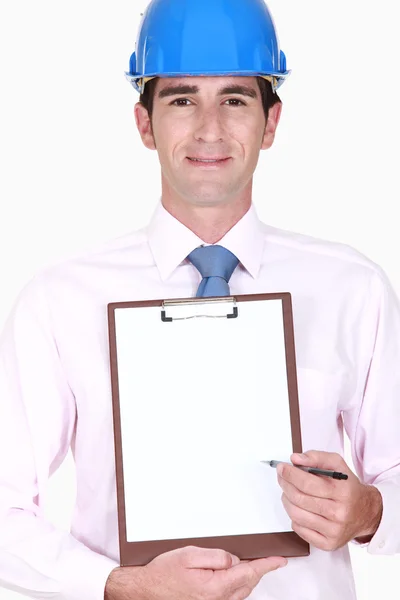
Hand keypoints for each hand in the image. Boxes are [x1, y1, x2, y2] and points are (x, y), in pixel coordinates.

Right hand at [104, 545, 286, 599]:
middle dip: (256, 569)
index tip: (280, 560)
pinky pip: (232, 597)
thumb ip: (216, 556)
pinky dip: (236, 585)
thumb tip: (234, 559)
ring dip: (246, 577)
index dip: (267, 566)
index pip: (249, 574)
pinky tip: (230, 575)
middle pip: (248, 583)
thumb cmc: (163, 572)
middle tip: (261, 554)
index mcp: (215, 588)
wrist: (145, 590)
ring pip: (241, 591)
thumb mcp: (190, 554)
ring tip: (242, 562)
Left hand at [277, 450, 382, 551]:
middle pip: (300, 499)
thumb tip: (295, 459)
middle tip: (282, 477)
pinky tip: (299, 508)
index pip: (308, 484)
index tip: (282, 468)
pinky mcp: (328, 544)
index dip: (290, 475)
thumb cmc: (348, 487)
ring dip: (286, 500)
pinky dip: (294, 517)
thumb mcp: (337, 464)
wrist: (366, 512)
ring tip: (288, 492)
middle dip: (285, 485)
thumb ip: (316, 457)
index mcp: (343, 492)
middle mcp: (339, 513)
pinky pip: (300, 530)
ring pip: (296, 515)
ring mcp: (334, 531)